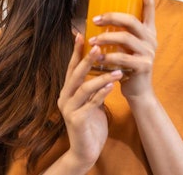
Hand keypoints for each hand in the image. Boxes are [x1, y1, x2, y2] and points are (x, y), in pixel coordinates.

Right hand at [57, 34, 122, 167]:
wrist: (86, 149)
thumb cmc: (91, 122)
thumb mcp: (91, 100)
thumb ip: (93, 84)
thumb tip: (103, 63)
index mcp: (68, 90)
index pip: (71, 67)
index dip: (76, 51)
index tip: (82, 33)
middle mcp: (65, 97)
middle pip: (75, 74)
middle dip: (87, 59)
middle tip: (100, 47)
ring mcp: (69, 110)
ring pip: (84, 88)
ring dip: (101, 77)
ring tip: (117, 70)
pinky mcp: (77, 121)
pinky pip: (90, 104)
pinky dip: (102, 94)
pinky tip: (112, 86)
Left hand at [89, 0, 157, 99]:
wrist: (138, 91)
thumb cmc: (127, 65)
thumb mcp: (124, 46)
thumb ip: (114, 33)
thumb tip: (86, 20)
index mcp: (148, 30)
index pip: (149, 6)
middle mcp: (151, 38)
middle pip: (132, 20)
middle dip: (111, 17)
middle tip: (95, 19)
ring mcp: (148, 52)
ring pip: (125, 38)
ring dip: (105, 37)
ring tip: (91, 40)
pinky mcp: (143, 66)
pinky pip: (122, 58)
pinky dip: (107, 56)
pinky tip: (97, 58)